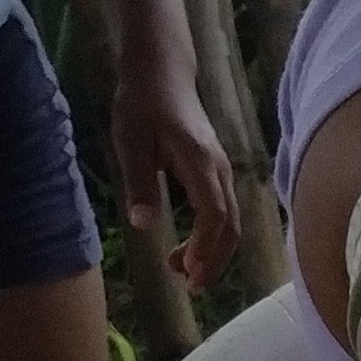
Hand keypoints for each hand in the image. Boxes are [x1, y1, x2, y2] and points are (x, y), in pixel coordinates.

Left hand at [112, 62, 238, 291]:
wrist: (162, 72)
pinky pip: (222, 212)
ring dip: (211, 252)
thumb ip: (140, 182)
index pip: (213, 214)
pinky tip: (186, 249)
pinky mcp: (216, 172)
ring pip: (229, 222)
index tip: (187, 271)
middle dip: (213, 260)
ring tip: (181, 272)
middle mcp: (219, 169)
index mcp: (199, 161)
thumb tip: (143, 225)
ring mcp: (221, 171)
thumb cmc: (143, 103)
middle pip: (230, 225)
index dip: (204, 246)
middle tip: (189, 288)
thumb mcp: (131, 141)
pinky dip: (210, 237)